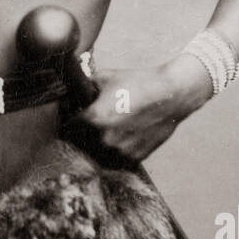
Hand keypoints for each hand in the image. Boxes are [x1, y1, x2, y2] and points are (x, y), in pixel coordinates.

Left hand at [75, 55, 213, 162]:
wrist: (171, 95)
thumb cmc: (138, 83)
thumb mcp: (104, 78)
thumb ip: (84, 88)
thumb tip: (71, 92)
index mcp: (94, 120)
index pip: (67, 128)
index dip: (69, 122)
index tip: (73, 118)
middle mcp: (105, 139)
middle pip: (80, 144)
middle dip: (82, 134)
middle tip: (88, 125)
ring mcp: (120, 152)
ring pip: (97, 155)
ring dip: (96, 146)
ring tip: (105, 132)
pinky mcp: (135, 158)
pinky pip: (116, 160)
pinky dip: (115, 152)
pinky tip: (120, 137)